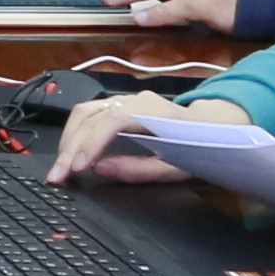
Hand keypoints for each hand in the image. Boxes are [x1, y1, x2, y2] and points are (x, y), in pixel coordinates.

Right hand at [52, 91, 253, 182]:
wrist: (217, 125)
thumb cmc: (201, 146)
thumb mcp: (177, 167)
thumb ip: (138, 170)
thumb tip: (101, 170)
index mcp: (155, 112)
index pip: (112, 119)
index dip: (91, 142)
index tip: (78, 167)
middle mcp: (137, 100)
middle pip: (91, 115)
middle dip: (70, 147)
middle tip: (57, 176)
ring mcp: (126, 100)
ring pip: (84, 112)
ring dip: (67, 139)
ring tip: (59, 167)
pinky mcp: (120, 106)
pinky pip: (89, 113)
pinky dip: (75, 132)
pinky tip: (69, 152)